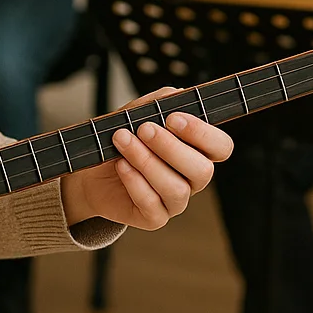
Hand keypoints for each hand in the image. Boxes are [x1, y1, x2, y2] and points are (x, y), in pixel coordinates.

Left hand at [61, 89, 233, 229]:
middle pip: (203, 170)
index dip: (203, 134)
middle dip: (171, 147)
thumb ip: (160, 102)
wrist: (92, 170)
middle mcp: (191, 178)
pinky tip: (121, 166)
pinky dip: (135, 181)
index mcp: (197, 151)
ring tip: (123, 141)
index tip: (174, 119)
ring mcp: (175, 201)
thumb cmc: (123, 139)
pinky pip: (153, 204)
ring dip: (146, 161)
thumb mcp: (138, 113)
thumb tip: (178, 95)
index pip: (221, 147)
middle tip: (144, 129)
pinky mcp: (155, 217)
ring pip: (176, 188)